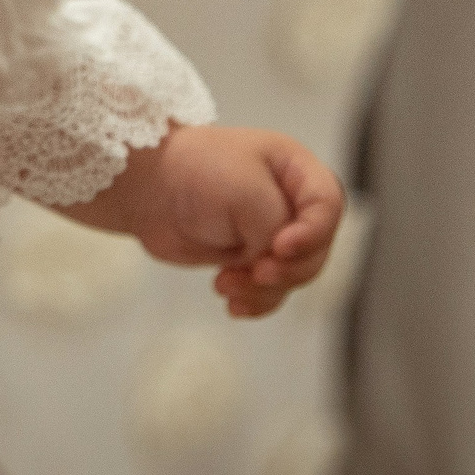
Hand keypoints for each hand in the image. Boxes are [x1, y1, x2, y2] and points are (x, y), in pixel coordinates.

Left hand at [117, 125, 343, 318]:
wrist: (146, 188)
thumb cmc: (196, 172)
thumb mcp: (246, 191)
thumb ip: (274, 229)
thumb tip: (274, 265)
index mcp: (295, 169)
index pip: (328, 205)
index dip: (312, 233)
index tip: (279, 248)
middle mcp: (290, 201)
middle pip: (315, 249)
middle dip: (286, 269)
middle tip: (255, 272)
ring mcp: (270, 232)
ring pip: (292, 276)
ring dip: (263, 289)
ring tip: (225, 285)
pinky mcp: (249, 258)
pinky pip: (269, 291)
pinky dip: (254, 301)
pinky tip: (231, 305)